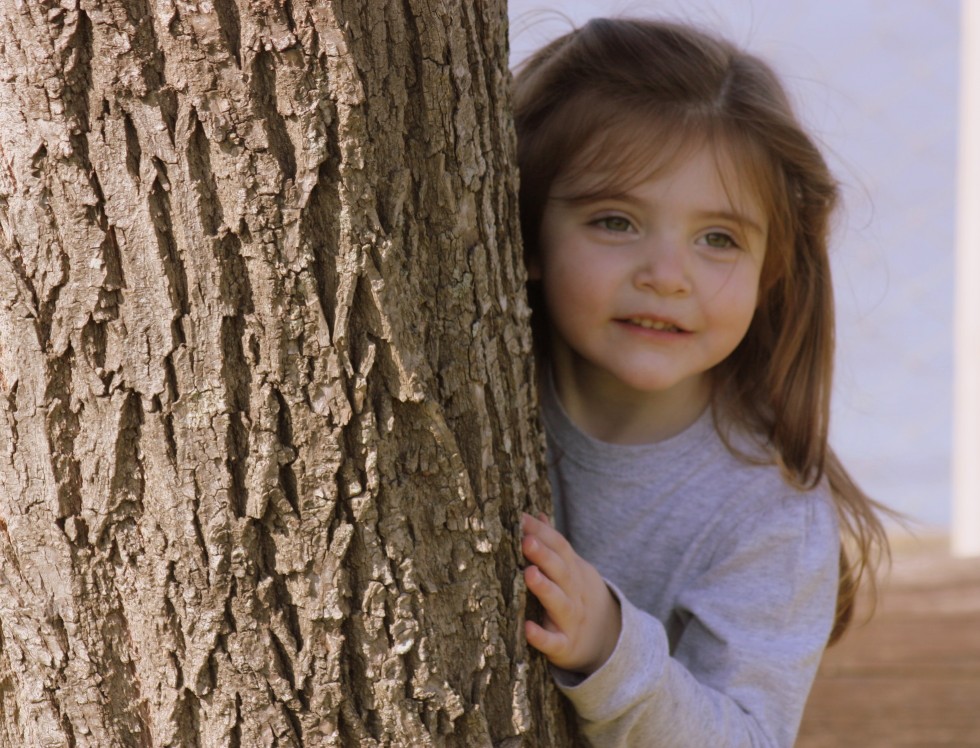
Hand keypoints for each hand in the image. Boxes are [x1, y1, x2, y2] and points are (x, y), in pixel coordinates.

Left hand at [522, 513, 620, 673]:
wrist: (608, 640)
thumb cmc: (579, 598)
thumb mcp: (573, 569)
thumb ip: (554, 545)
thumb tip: (538, 515)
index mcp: (575, 573)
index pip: (561, 548)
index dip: (543, 533)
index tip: (523, 519)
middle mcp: (575, 594)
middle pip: (561, 572)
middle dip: (544, 555)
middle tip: (526, 541)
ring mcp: (571, 620)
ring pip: (559, 603)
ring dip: (545, 589)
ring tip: (529, 574)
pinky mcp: (564, 646)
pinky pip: (553, 642)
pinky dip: (541, 637)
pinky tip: (527, 628)